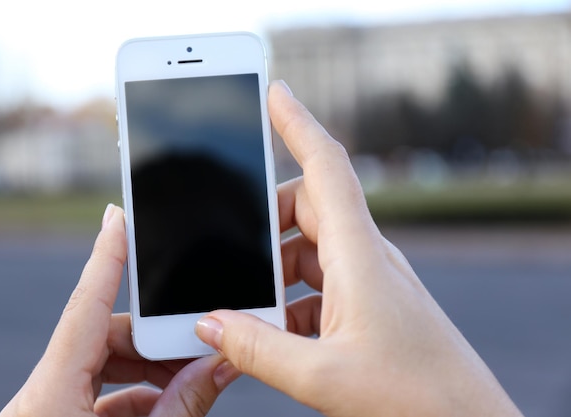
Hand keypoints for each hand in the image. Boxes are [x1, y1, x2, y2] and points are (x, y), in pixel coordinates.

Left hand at [0, 204, 238, 416]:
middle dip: (156, 340)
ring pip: (106, 364)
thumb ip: (182, 406)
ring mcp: (51, 406)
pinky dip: (140, 394)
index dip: (105, 258)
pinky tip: (172, 402)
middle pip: (105, 338)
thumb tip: (220, 365)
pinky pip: (101, 393)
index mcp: (51, 395)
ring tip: (193, 380)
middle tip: (200, 346)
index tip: (117, 216)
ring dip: (152, 371)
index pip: (85, 308)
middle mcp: (45, 394)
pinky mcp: (60, 416)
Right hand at [195, 80, 523, 416]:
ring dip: (276, 267)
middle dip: (266, 220)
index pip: (327, 168)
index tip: (274, 92)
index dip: (298, 123)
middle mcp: (367, 257)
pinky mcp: (371, 303)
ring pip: (312, 247)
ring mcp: (370, 280)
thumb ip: (257, 349)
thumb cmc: (415, 398)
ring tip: (250, 305)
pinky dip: (292, 297)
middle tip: (232, 251)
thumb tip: (210, 323)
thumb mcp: (321, 376)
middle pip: (309, 206)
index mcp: (360, 257)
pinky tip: (277, 332)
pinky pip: (322, 281)